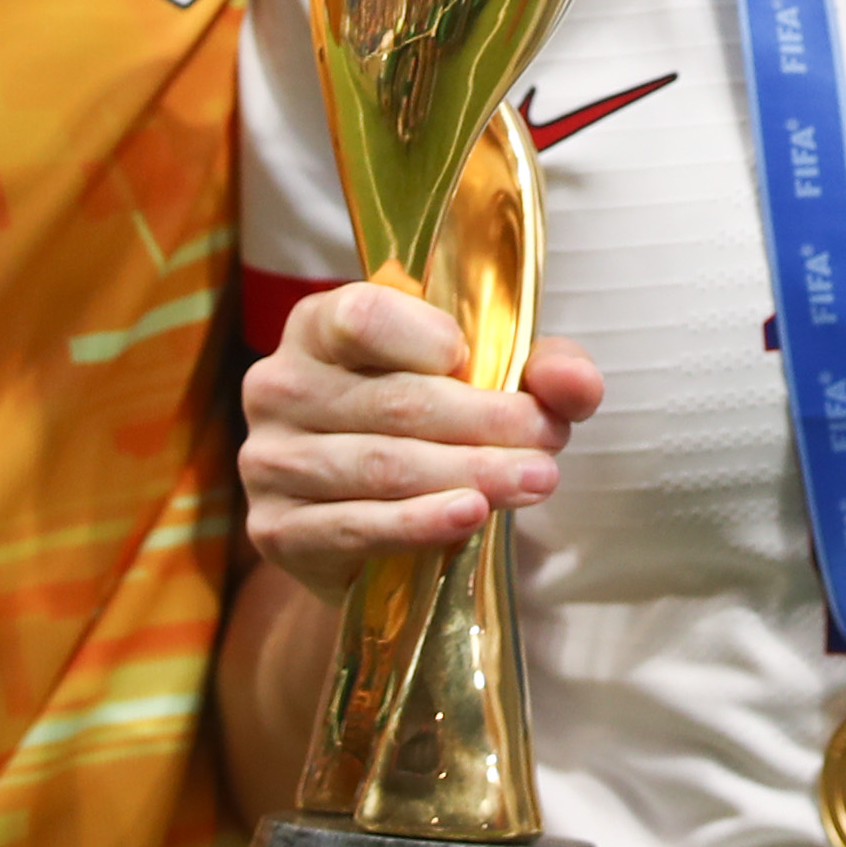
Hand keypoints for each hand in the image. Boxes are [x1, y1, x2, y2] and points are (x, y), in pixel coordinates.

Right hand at [239, 283, 605, 595]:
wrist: (375, 527)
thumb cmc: (431, 429)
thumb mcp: (490, 382)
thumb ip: (541, 369)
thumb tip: (575, 385)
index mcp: (318, 326)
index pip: (361, 316)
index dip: (428, 338)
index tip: (490, 366)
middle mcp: (280, 385)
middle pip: (391, 401)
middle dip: (484, 421)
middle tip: (549, 441)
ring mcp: (270, 461)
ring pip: (381, 464)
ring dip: (469, 474)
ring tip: (536, 480)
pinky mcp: (276, 530)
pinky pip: (354, 526)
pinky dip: (419, 523)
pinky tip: (470, 516)